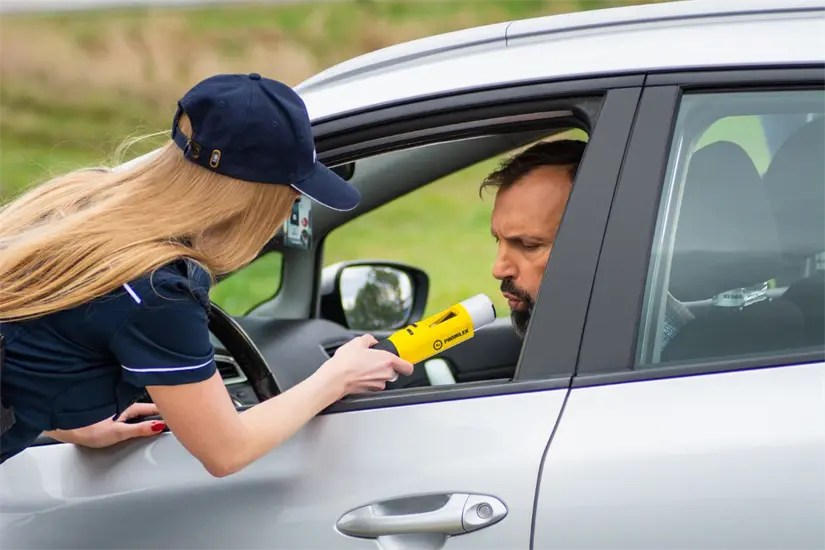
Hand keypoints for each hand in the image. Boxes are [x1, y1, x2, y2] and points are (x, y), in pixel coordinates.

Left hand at [46, 403, 166, 448]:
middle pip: (148, 405)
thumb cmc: (87, 429)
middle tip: (176, 407)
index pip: (153, 407)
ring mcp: (118, 405)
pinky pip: (131, 408)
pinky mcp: (111, 410)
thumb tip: (158, 426)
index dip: (167, 409)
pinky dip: (140, 410)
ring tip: (163, 410)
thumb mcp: (117, 433)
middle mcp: (124, 403)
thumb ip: (139, 430)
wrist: (66, 426)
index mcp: (129, 407)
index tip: (180, 409)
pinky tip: (140, 415)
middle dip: (162, 405)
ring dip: (151, 408)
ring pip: (139, 405)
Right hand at [319, 334, 413, 396]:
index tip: (402, 362)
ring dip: (377, 373)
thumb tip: (372, 341)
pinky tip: (359, 374)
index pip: (408, 367)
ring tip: (363, 367)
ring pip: (383, 378)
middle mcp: (386, 374)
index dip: (406, 364)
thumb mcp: (357, 342)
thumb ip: (370, 339)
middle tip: (374, 361)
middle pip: (394, 371)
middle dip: (386, 366)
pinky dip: (369, 380)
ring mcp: (379, 384)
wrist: (335, 379)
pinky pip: (374, 384)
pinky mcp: (371, 391)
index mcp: (387, 360)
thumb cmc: (346, 363)